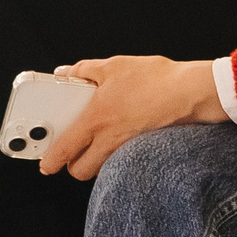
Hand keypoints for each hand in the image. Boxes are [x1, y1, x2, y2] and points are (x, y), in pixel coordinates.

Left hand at [33, 56, 225, 181]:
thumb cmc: (155, 79)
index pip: (63, 150)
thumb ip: (85, 70)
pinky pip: (123, 161)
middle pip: (80, 171)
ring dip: (95, 160)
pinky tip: (123, 134)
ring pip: (102, 168)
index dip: (49, 161)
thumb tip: (67, 72)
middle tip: (73, 150)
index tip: (45, 163)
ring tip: (97, 141)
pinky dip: (117, 155)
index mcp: (96, 120)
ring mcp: (128, 148)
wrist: (191, 92)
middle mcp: (110, 140)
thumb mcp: (115, 66)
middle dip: (73, 165)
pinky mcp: (144, 149)